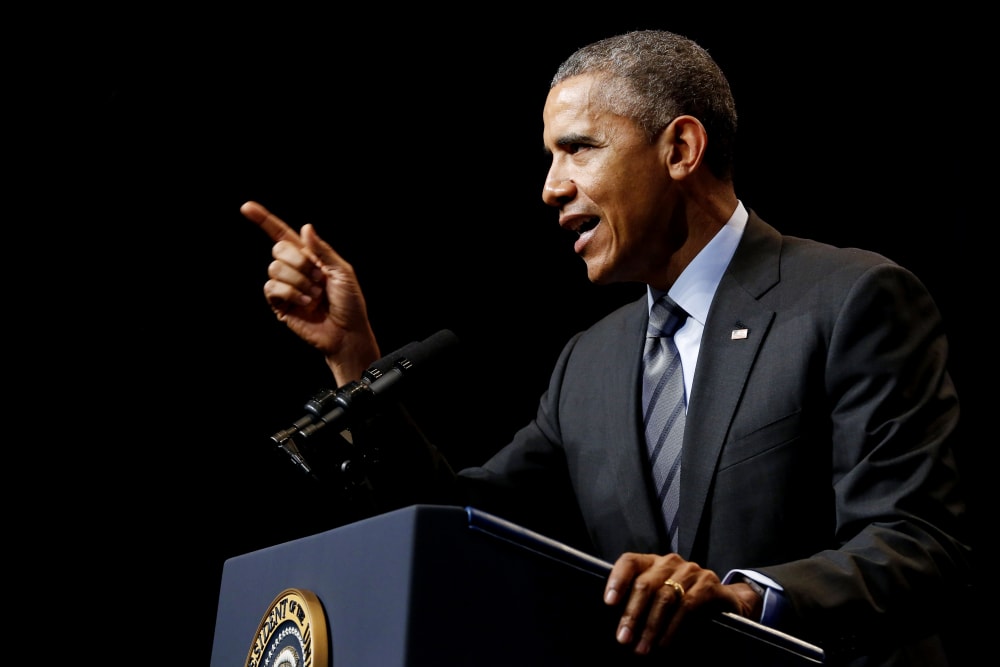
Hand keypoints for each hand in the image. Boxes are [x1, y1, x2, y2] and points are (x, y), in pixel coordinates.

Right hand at [242, 200, 379, 384]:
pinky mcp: (279, 304)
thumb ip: (322, 250)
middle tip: (318, 278)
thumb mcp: (342, 272)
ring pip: (275, 268)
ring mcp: (286, 286)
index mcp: (310, 256)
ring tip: (315, 295)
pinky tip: (306, 303)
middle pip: (278, 248)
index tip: (247, 207)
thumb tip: (305, 227)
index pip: (282, 234)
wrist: (347, 332)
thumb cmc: (349, 303)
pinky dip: (291, 293)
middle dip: (300, 261)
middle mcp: (295, 269)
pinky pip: (272, 287)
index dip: (264, 220)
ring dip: (299, 280)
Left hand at [604, 552, 761, 655]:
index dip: (617, 580)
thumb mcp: (659, 599)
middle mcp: (670, 562)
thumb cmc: (682, 603)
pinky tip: (664, 644)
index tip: (608, 603)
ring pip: (665, 596)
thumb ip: (640, 604)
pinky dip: (673, 627)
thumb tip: (618, 627)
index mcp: (653, 563)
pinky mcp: (710, 584)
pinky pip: (687, 606)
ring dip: (651, 626)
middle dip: (632, 614)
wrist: (725, 603)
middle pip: (645, 584)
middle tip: (623, 639)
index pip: (629, 562)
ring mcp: (691, 571)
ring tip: (642, 648)